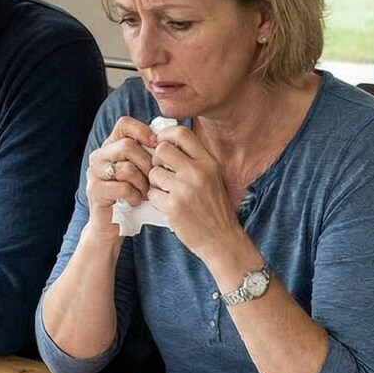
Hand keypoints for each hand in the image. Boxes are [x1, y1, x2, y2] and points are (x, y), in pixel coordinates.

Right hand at [80, 117, 157, 240]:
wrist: (113, 226)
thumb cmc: (132, 197)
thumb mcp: (142, 172)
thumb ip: (148, 154)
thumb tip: (168, 140)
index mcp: (111, 146)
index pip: (124, 124)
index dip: (143, 132)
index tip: (156, 146)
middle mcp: (99, 156)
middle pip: (128, 146)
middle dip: (147, 164)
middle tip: (153, 179)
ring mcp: (95, 173)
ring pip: (126, 167)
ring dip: (142, 183)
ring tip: (145, 193)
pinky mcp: (95, 190)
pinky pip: (122, 187)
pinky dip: (134, 196)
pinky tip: (136, 201)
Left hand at [144, 124, 242, 258]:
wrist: (221, 239)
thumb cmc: (215, 209)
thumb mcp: (213, 177)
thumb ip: (194, 161)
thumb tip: (167, 143)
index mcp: (208, 162)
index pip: (181, 133)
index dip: (166, 135)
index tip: (161, 143)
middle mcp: (197, 172)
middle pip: (162, 150)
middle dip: (158, 161)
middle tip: (163, 174)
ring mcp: (184, 190)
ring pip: (153, 173)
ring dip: (156, 183)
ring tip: (168, 193)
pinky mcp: (173, 207)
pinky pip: (152, 193)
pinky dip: (156, 200)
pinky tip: (168, 206)